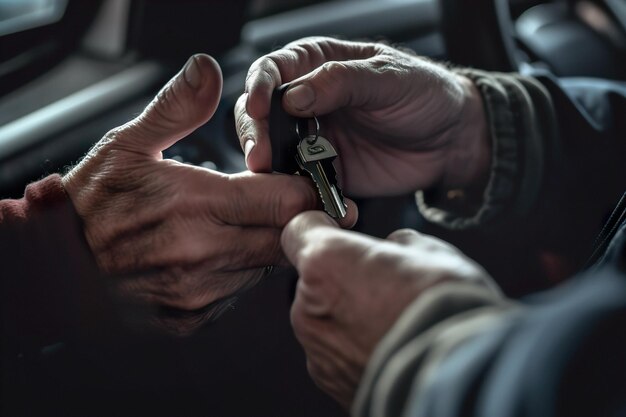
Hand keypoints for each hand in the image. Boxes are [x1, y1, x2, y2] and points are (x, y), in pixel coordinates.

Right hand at [63, 54, 356, 333]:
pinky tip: (212, 254)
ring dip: (260, 245)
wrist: (55, 264)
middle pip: (283, 238)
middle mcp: (202, 253)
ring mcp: (197, 291)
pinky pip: (234, 294)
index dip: (309, 192)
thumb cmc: (88, 204)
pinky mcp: (189, 317)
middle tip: (284, 205)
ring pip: (261, 267)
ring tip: (234, 226)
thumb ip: (177, 109)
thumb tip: (208, 71)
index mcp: (195, 204)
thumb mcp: (127, 144)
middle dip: (292, 220)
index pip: (284, 201)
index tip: (317, 187)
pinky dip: (234, 272)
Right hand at [237, 37, 489, 196]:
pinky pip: (298, 182)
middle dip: (256, 133)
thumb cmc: (425, 94)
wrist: (451, 141)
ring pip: (274, 151)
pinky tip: (298, 197)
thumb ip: (341, 81)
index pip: (272, 70)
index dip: (258, 87)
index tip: (258, 108)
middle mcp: (307, 101)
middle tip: (262, 155)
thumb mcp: (387, 78)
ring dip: (269, 167)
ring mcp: (313, 139)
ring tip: (275, 181)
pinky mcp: (324, 171)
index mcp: (318, 64)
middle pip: (261, 114)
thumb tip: (293, 96)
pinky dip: (293, 191)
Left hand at [281, 211, 496, 406]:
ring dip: (350, 316)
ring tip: (395, 323)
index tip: (339, 229)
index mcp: (325, 263)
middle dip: (343, 278)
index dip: (321, 226)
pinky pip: (337, 353)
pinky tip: (391, 348)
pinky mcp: (331, 382)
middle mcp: (309, 307)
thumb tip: (393, 248)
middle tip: (386, 285)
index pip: (298, 229)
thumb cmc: (446, 312)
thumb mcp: (429, 252)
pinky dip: (356, 348)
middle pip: (315, 279)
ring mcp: (318, 350)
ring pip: (325, 318)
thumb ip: (395, 244)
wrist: (459, 377)